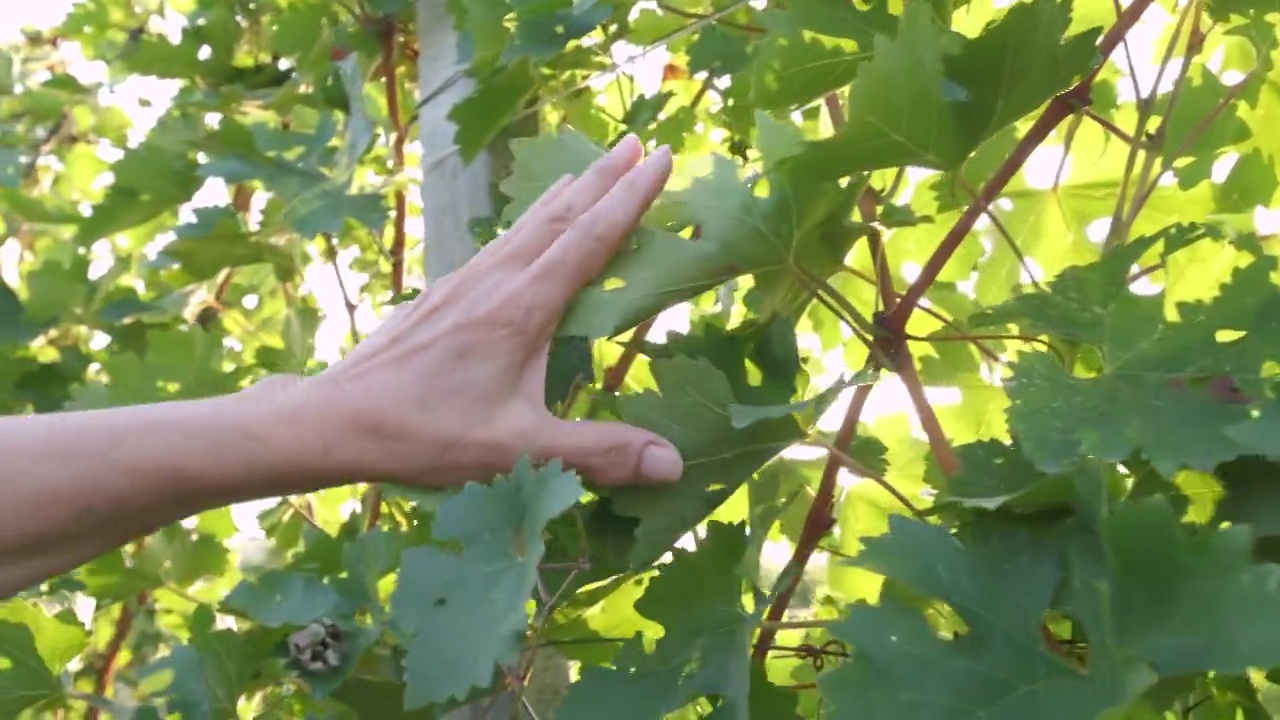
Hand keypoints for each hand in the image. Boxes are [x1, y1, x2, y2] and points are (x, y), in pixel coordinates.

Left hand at [262, 135, 682, 487]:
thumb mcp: (519, 450)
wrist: (337, 418)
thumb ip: (597, 452)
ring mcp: (466, 282)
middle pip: (561, 214)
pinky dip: (532, 220)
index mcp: (522, 306)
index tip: (664, 157)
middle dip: (605, 176)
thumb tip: (673, 465)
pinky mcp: (445, 293)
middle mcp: (496, 280)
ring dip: (568, 193)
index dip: (631, 197)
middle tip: (642, 142)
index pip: (590, 238)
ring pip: (528, 223)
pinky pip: (502, 242)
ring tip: (593, 168)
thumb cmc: (427, 433)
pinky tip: (529, 228)